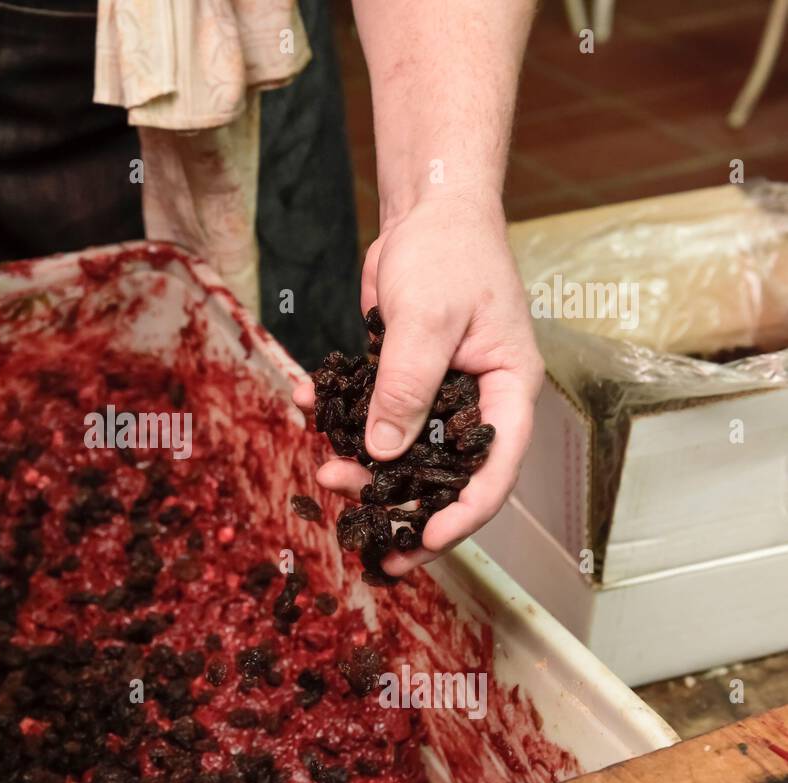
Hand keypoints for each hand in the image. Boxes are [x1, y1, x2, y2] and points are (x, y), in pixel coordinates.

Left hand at [294, 193, 542, 575]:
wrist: (427, 212)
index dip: (462, 514)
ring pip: (404, 452)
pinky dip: (339, 416)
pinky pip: (373, 414)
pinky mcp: (402, 380)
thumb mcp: (427, 318)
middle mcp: (475, 402)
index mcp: (507, 392)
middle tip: (364, 533)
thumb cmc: (448, 252)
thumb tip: (384, 452)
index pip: (495, 469)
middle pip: (446, 474)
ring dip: (366, 469)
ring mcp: (438, 394)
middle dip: (405, 505)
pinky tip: (306, 407)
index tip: (424, 539)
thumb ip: (407, 385)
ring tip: (325, 475)